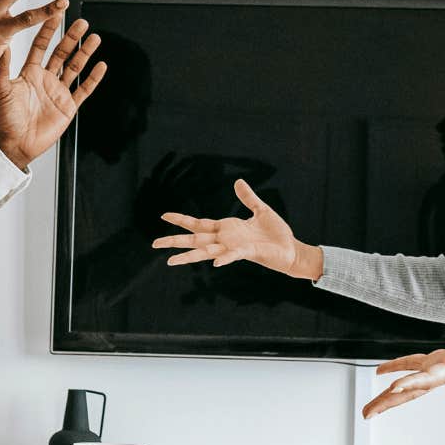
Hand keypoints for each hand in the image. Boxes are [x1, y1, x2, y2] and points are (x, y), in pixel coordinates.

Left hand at [0, 12, 107, 169]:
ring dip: (85, 53)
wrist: (14, 145)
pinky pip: (84, 89)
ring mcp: (58, 92)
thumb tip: (1, 43)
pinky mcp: (68, 106)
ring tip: (95, 38)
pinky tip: (101, 66)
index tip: (55, 13)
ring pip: (75, 67)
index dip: (48, 29)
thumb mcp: (0, 89)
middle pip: (62, 53)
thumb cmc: (4, 119)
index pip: (41, 45)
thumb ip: (2, 66)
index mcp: (29, 73)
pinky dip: (93, 78)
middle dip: (72, 37)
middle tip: (82, 22)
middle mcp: (45, 79)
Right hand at [153, 179, 318, 279]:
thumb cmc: (277, 234)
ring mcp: (234, 248)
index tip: (163, 215)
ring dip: (188, 256)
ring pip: (206, 252)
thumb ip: (248, 198)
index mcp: (227, 229)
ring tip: (169, 261)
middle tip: (153, 243)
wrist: (291, 250)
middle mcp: (226, 240)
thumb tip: (237, 181)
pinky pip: (233, 256)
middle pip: (195, 240)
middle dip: (174, 241)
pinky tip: (214, 263)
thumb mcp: (261, 210)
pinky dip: (224, 258)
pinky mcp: (248, 253)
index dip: (182, 220)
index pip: (199, 224)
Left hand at [361, 296, 444, 417]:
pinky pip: (417, 370)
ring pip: (412, 385)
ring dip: (390, 396)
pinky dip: (400, 371)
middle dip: (389, 402)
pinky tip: (384, 374)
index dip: (411, 382)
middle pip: (413, 389)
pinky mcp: (444, 364)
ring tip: (369, 409)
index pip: (430, 376)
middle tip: (366, 414)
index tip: (391, 388)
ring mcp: (444, 370)